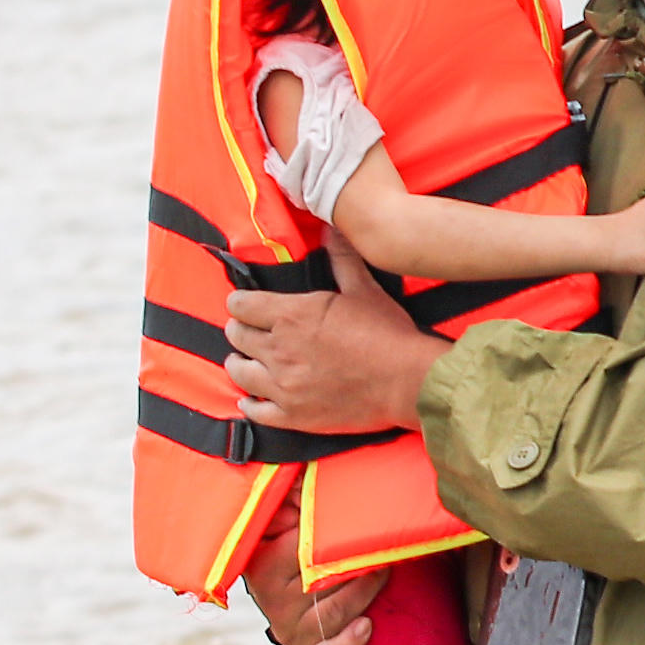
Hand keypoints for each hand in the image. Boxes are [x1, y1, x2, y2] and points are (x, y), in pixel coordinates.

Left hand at [224, 240, 444, 432]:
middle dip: (240, 330)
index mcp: (290, 316)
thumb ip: (342, 259)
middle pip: (237, 337)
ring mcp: (283, 386)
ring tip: (245, 361)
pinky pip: (255, 411)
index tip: (244, 304)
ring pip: (240, 373)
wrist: (407, 381)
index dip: (241, 302)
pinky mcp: (293, 416)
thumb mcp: (364, 290)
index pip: (241, 305)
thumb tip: (333, 228)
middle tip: (249, 331)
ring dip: (239, 364)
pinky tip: (251, 399)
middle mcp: (278, 351)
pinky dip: (249, 403)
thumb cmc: (387, 334)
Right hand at [241, 495, 384, 644]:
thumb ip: (298, 496)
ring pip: (334, 607)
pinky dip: (347, 642)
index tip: (351, 517)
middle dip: (356, 558)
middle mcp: (267, 592)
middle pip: (321, 574)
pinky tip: (366, 625)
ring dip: (366, 588)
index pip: (301, 540)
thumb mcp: (291, 518)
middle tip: (377, 544)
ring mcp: (286, 622)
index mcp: (259, 556)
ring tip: (382, 570)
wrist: (298, 592)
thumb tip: (312, 474)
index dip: (330, 527)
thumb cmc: (303, 546)